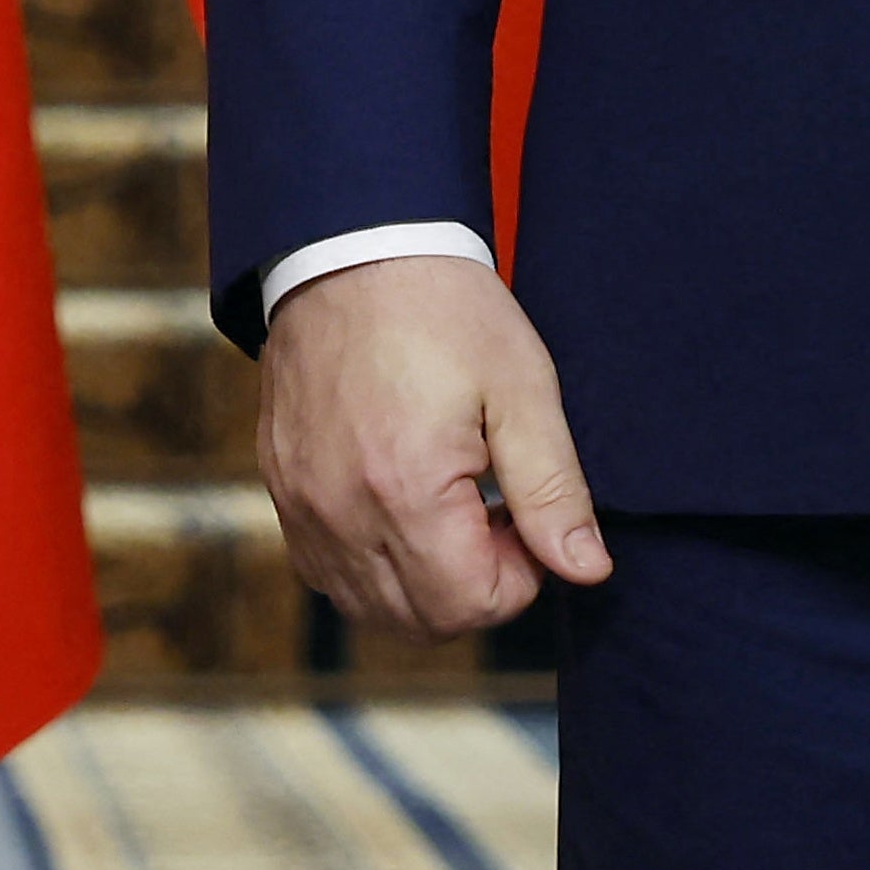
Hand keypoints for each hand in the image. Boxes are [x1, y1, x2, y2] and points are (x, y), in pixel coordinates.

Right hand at [259, 256, 608, 635]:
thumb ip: (554, 491)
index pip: (473, 605)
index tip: (524, 515)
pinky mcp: (282, 489)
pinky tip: (399, 508)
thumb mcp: (522, 389)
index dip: (520, 575)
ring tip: (449, 507)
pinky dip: (369, 565)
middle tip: (494, 512)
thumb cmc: (445, 311)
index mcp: (407, 489)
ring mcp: (302, 505)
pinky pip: (325, 573)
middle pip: (423, 620)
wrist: (351, 249)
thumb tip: (587, 570)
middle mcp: (341, 512)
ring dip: (422, 584)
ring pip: (370, 608)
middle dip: (474, 585)